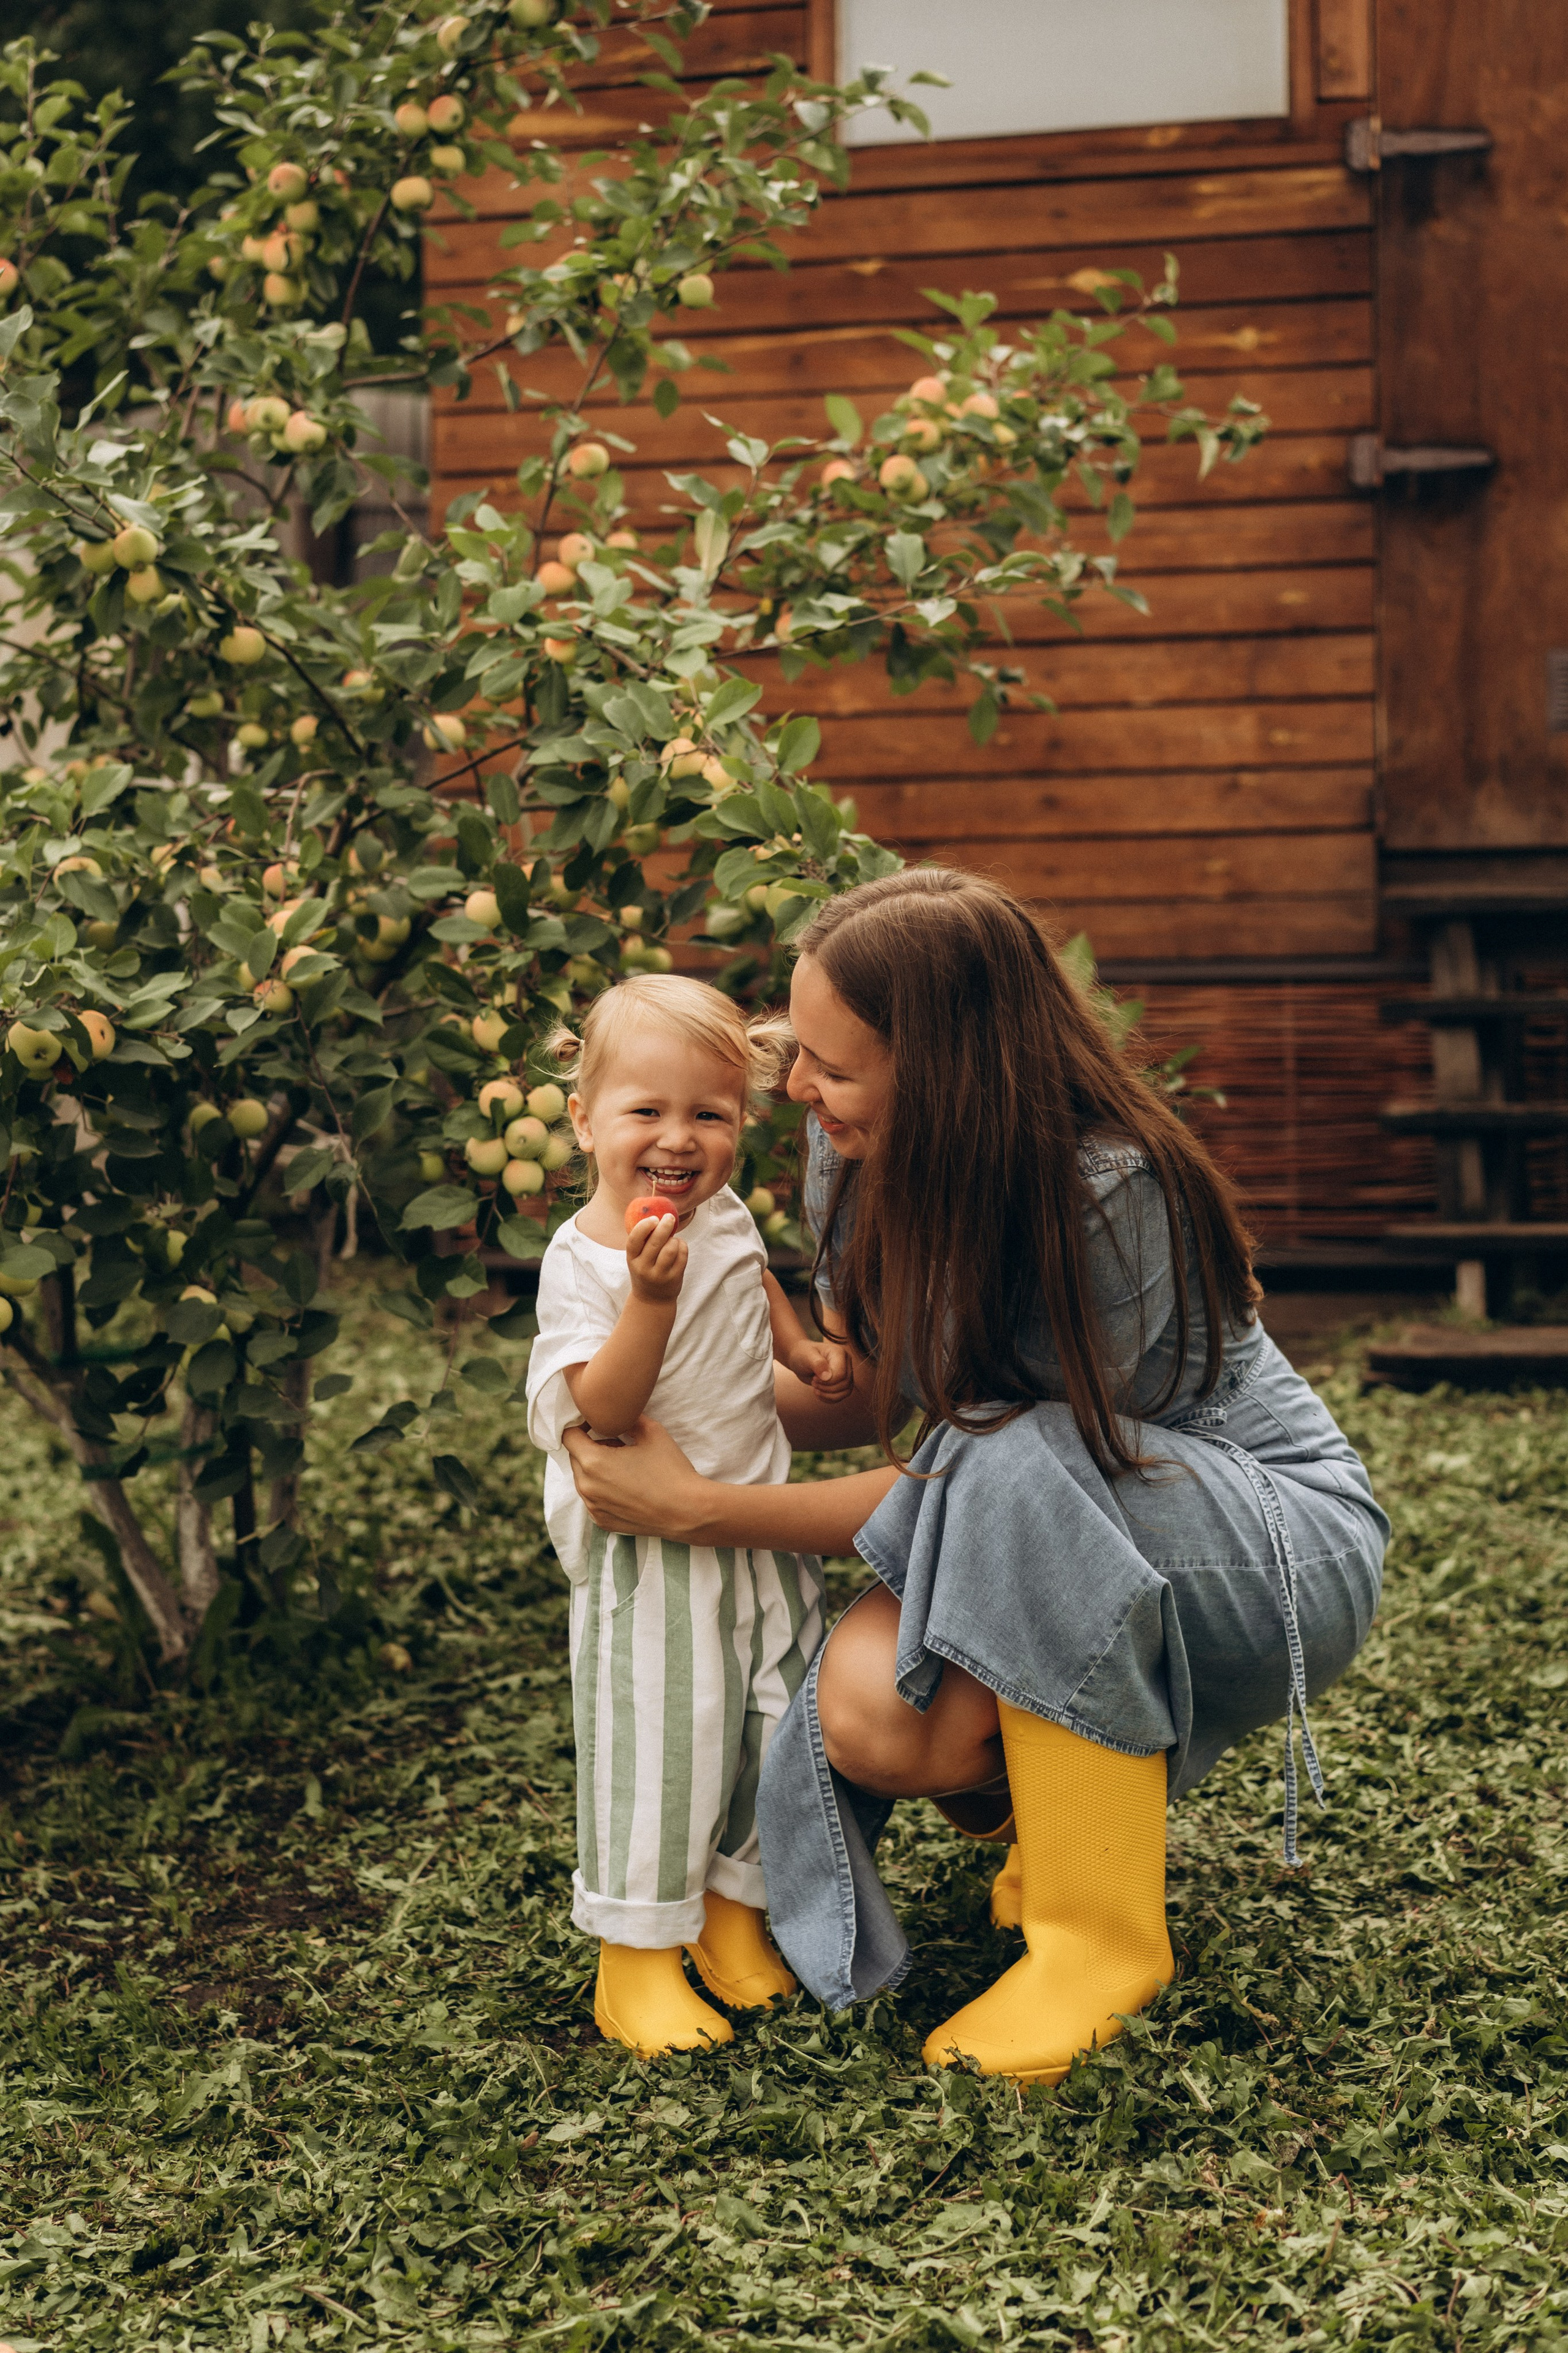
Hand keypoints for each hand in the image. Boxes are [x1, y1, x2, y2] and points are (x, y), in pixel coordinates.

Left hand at [562, 1415, 707, 1538]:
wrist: (687, 1511)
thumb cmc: (671, 1470)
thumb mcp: (652, 1432)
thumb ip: (628, 1418)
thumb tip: (618, 1413)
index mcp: (594, 1462)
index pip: (568, 1436)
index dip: (580, 1425)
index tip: (596, 1424)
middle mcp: (587, 1487)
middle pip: (574, 1456)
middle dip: (589, 1446)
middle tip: (616, 1442)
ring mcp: (593, 1507)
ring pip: (582, 1478)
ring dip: (595, 1467)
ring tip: (623, 1465)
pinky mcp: (602, 1521)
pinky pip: (592, 1497)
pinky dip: (601, 1488)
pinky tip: (626, 1485)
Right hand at [625, 1211, 685, 1304]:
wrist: (652, 1299)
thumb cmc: (645, 1270)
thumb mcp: (638, 1258)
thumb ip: (643, 1241)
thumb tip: (656, 1213)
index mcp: (632, 1259)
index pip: (634, 1240)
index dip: (644, 1226)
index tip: (654, 1218)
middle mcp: (644, 1268)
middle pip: (655, 1242)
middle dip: (665, 1225)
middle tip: (669, 1217)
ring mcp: (659, 1275)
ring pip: (671, 1248)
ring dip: (674, 1239)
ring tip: (673, 1239)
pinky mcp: (674, 1278)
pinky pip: (682, 1255)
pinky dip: (682, 1246)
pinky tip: (679, 1247)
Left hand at [789, 1336, 854, 1401]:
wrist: (799, 1358)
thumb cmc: (802, 1355)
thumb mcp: (806, 1357)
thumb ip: (818, 1364)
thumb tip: (827, 1377)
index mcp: (839, 1353)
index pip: (841, 1374)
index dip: (828, 1381)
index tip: (814, 1378)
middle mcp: (845, 1362)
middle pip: (845, 1383)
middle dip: (827, 1388)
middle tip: (813, 1382)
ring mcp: (845, 1372)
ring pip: (846, 1391)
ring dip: (828, 1394)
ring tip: (816, 1388)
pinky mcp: (841, 1382)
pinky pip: (841, 1395)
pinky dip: (829, 1398)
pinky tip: (819, 1393)